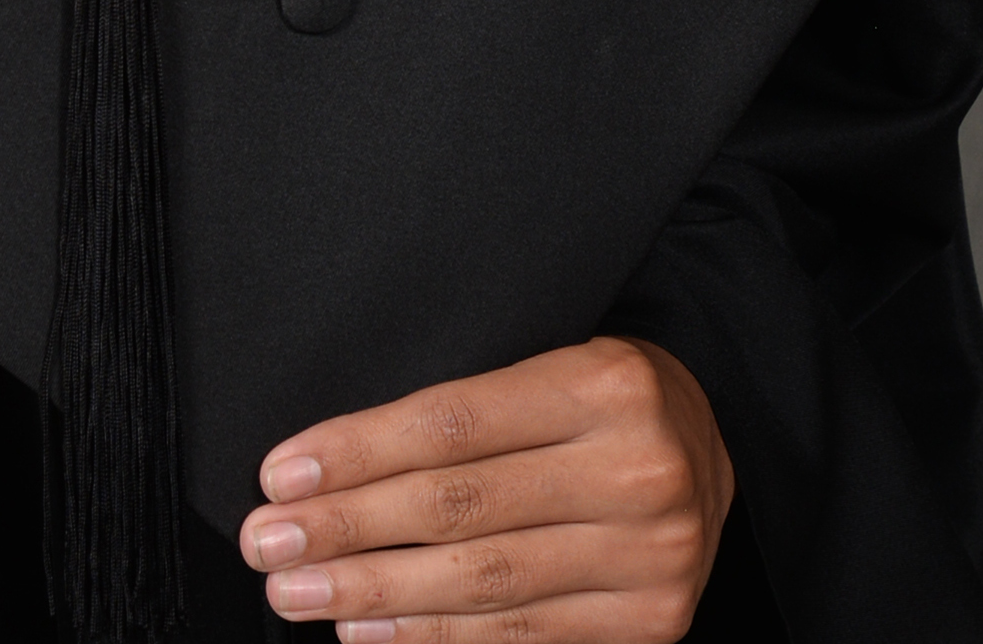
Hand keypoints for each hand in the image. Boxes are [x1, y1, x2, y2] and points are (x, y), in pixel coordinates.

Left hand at [241, 339, 733, 641]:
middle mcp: (634, 470)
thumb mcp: (548, 365)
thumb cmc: (601, 399)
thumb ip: (461, 413)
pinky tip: (367, 631)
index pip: (452, 423)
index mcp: (601, 384)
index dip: (357, 451)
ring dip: (374, 592)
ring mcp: (650, 555)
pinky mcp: (652, 621)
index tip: (281, 473)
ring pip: (483, 582)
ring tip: (301, 593)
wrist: (713, 446)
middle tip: (269, 543)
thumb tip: (328, 466)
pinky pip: (521, 634)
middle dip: (347, 528)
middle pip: (459, 506)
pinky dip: (433, 637)